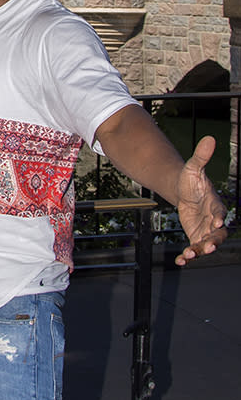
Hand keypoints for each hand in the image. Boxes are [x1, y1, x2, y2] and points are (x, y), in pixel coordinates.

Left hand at [173, 135, 227, 265]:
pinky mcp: (197, 237)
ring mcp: (206, 230)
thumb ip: (201, 156)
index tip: (215, 220)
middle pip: (218, 234)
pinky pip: (195, 249)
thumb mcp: (194, 168)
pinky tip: (180, 261)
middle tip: (206, 247)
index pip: (220, 211)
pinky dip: (189, 256)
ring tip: (188, 255)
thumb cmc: (191, 179)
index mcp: (215, 204)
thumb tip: (209, 138)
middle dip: (213, 242)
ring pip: (207, 244)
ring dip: (199, 251)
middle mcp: (213, 220)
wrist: (183, 191)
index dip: (218, 216)